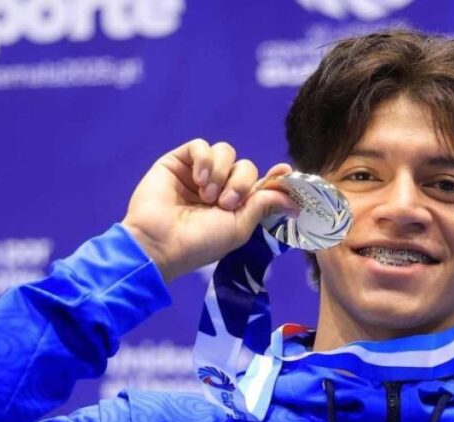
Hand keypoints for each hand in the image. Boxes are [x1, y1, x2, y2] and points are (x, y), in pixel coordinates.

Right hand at [121, 139, 296, 281]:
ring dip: (221, 173)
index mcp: (234, 206)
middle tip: (225, 204)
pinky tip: (198, 180)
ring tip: (206, 195)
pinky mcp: (178, 162)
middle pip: (245, 166)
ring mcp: (198, 174)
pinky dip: (204, 160)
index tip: (285, 172)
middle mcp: (218, 188)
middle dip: (240, 183)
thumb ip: (263, 206)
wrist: (161, 242)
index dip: (274, 177)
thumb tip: (291, 196)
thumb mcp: (239, 227)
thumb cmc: (200, 242)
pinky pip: (201, 146)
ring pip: (225, 152)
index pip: (259, 183)